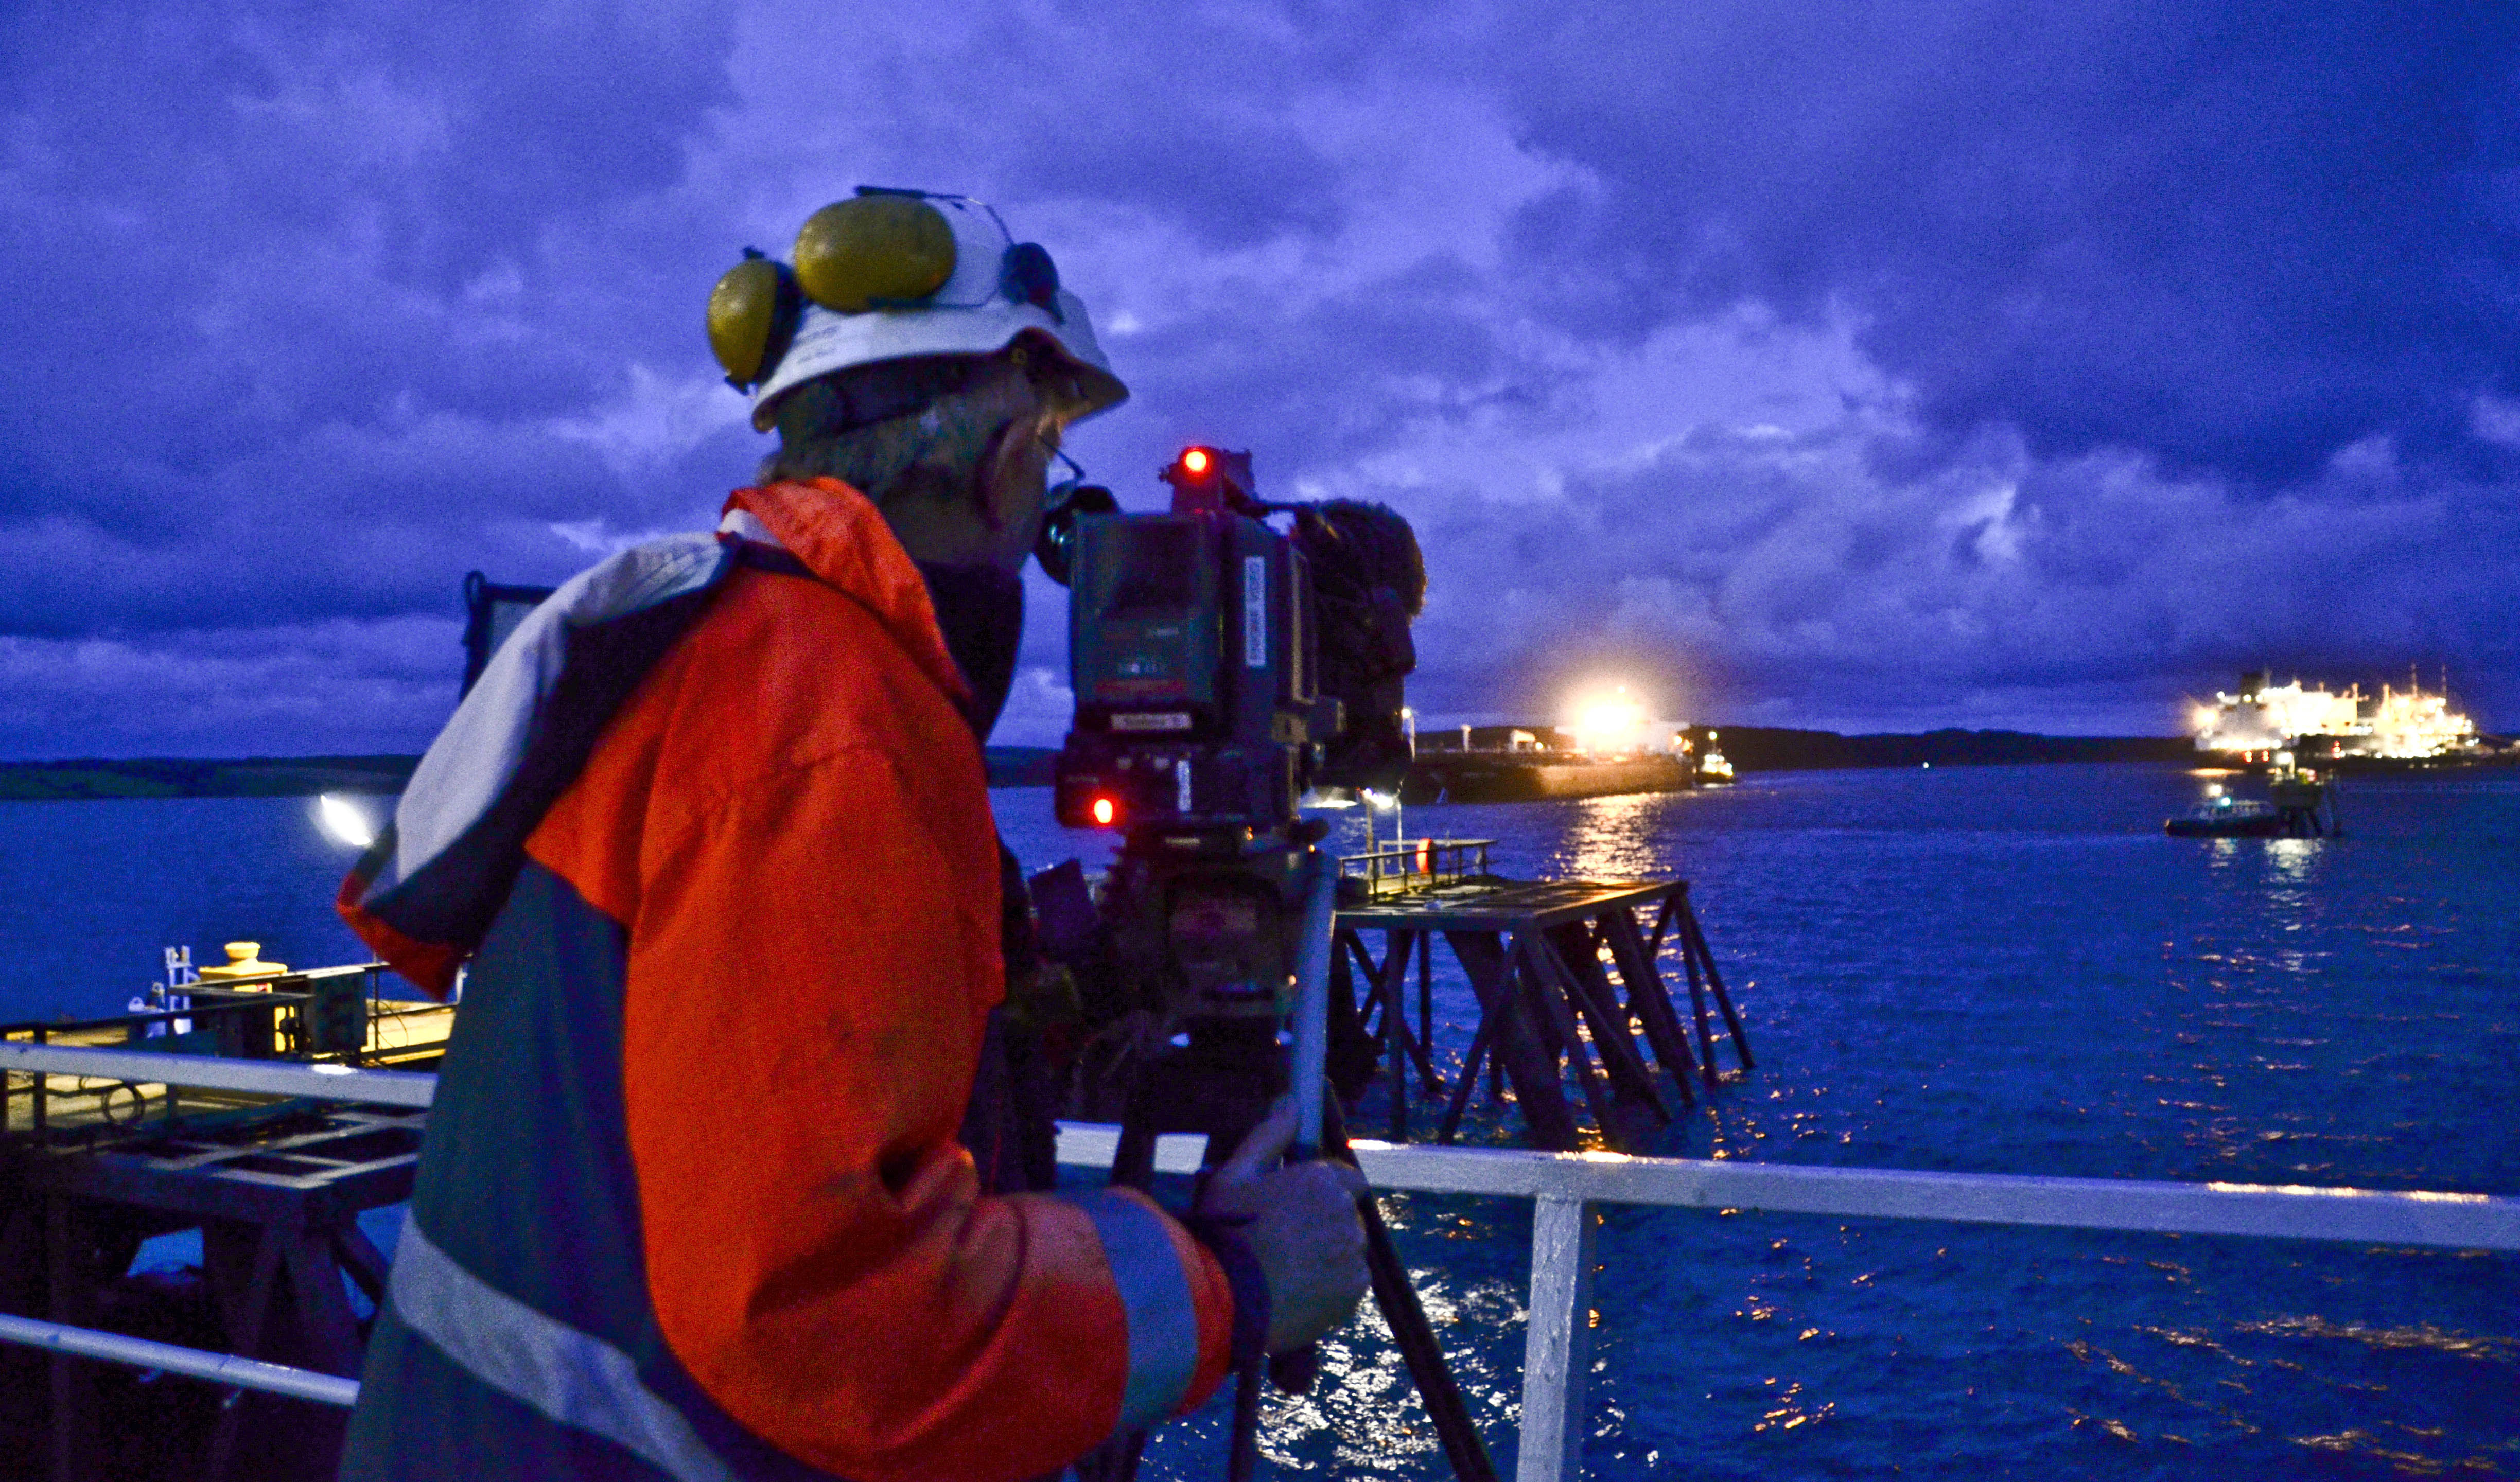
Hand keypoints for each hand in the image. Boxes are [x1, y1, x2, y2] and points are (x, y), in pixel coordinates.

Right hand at [1197, 1100, 1370, 1354]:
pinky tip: (1298, 1292)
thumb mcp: (1234, 1175)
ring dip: (1328, 1257)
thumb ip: (1269, 1135)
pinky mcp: (1353, 1292)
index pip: (1347, 1180)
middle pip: (1346, 1217)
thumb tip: (1291, 1100)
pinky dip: (1331, 1288)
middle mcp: (1344, 1214)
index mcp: (1320, 1181)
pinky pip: (1348, 1285)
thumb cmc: (1224, 1231)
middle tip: (1285, 1244)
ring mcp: (1352, 1255)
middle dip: (1324, 1226)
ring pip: (1347, 1251)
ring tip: (1288, 1273)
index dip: (1324, 1193)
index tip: (1300, 1209)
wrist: (1225, 1299)